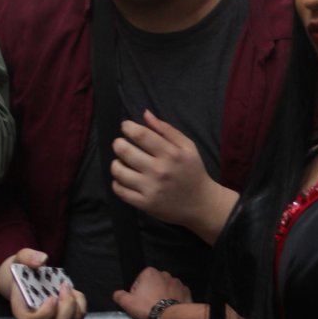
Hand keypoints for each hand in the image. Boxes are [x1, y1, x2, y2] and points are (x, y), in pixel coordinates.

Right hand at [0, 249, 86, 318]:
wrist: (30, 283)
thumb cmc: (24, 273)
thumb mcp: (20, 260)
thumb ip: (27, 257)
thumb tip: (41, 260)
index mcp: (22, 313)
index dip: (46, 313)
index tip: (52, 297)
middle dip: (67, 304)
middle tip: (64, 285)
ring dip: (74, 302)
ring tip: (66, 286)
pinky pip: (79, 316)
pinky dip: (80, 302)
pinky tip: (71, 292)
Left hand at [111, 110, 209, 227]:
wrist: (201, 204)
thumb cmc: (193, 172)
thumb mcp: (188, 147)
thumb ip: (167, 130)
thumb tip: (145, 114)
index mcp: (171, 154)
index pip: (141, 135)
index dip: (128, 127)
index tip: (126, 127)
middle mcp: (159, 170)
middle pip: (125, 151)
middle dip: (118, 143)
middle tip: (121, 144)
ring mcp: (151, 188)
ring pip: (118, 171)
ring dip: (116, 163)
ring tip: (122, 162)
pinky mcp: (145, 204)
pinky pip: (120, 190)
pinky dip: (117, 182)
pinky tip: (125, 179)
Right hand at [113, 266, 191, 318]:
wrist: (171, 317)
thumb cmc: (147, 308)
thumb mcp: (127, 303)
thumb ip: (119, 295)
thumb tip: (117, 294)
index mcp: (149, 272)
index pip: (139, 281)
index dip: (137, 293)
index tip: (139, 303)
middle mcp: (164, 273)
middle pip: (153, 284)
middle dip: (151, 293)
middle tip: (149, 307)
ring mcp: (177, 281)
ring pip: (166, 288)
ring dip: (163, 296)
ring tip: (160, 309)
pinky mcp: (186, 290)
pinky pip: (177, 294)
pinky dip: (174, 299)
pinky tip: (170, 308)